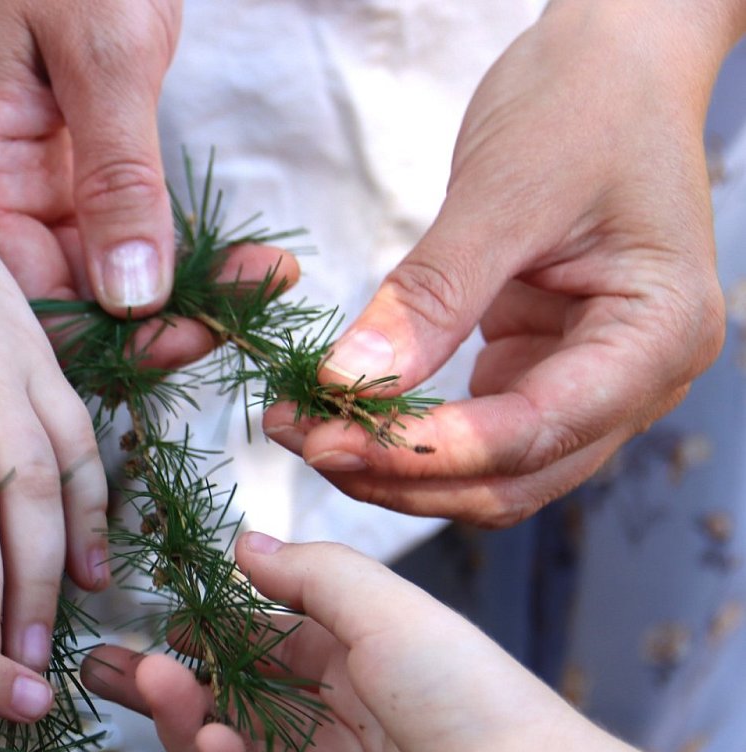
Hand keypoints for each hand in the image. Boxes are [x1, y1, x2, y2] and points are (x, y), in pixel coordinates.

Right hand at [0, 0, 302, 367]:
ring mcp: (43, 195)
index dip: (104, 336)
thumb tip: (131, 293)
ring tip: (263, 279)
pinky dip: (192, 259)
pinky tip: (246, 260)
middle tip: (242, 311)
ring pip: (110, 285)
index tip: (189, 333)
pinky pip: (134, 246)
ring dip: (190, 295)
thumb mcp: (103, 53)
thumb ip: (116, 173)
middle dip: (159, 324)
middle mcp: (1, 200)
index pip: (24, 298)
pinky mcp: (85, 184)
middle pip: (69, 306)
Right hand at [80, 533, 738, 751]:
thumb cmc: (465, 696)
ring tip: (153, 682)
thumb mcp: (387, 608)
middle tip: (96, 664)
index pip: (254, 643)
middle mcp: (321, 723)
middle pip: (218, 698)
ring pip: (214, 750)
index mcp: (347, 663)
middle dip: (157, 681)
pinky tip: (213, 743)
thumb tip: (240, 544)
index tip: (157, 614)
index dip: (202, 629)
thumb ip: (311, 573)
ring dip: (175, 716)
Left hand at [262, 0, 735, 526]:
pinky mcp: (540, 367)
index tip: (330, 440)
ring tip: (305, 430)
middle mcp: (636, 380)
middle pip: (512, 476)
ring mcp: (590, 383)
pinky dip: (408, 433)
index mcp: (657, 336)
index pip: (535, 433)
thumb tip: (346, 381)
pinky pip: (473, 429)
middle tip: (302, 440)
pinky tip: (342, 411)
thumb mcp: (504, 192)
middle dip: (401, 473)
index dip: (428, 453)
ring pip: (490, 471)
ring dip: (397, 466)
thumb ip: (430, 295)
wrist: (610, 66)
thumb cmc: (583, 106)